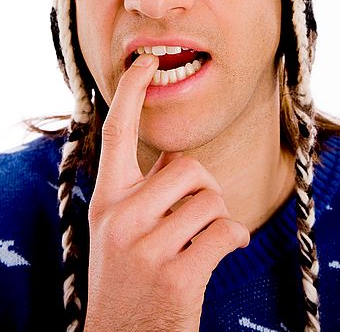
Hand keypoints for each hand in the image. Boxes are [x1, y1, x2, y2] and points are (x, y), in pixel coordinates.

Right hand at [84, 53, 249, 330]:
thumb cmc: (129, 277)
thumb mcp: (121, 229)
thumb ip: (144, 192)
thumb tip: (183, 162)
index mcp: (106, 200)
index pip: (116, 134)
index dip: (131, 93)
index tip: (143, 62)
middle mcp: (120, 218)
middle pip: (188, 167)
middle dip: (204, 186)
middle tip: (196, 212)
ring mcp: (146, 249)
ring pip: (211, 200)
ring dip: (218, 217)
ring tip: (200, 240)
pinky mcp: (176, 277)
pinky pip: (227, 232)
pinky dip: (234, 239)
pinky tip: (219, 253)